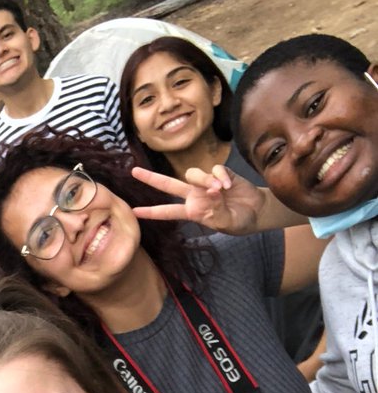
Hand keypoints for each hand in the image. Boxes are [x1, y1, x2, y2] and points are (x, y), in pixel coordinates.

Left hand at [130, 163, 266, 234]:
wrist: (257, 211)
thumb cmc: (239, 221)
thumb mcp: (226, 223)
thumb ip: (217, 211)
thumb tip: (211, 194)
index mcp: (192, 211)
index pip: (167, 212)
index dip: (151, 212)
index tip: (134, 212)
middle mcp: (194, 196)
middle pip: (169, 184)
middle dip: (151, 178)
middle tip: (134, 172)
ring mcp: (206, 183)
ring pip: (192, 174)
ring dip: (204, 180)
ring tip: (220, 190)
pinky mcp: (220, 173)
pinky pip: (215, 169)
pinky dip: (221, 176)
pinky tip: (229, 185)